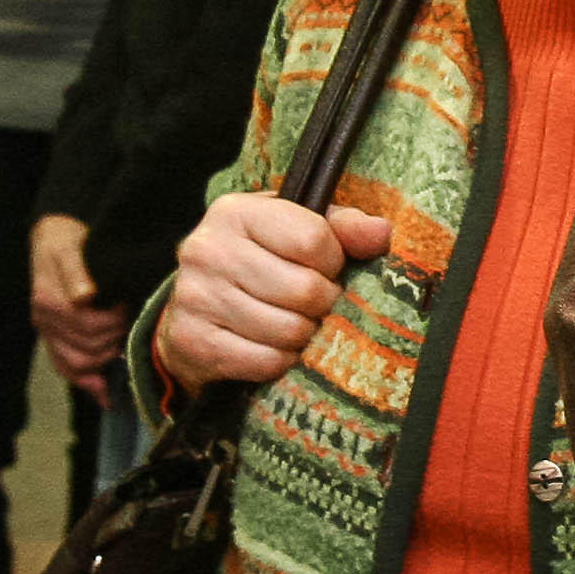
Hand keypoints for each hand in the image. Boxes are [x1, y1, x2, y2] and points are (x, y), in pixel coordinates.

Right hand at [29, 212, 124, 401]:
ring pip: (77, 365)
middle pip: (87, 349)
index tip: (128, 307)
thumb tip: (84, 296)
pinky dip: (88, 383)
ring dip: (105, 359)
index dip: (115, 322)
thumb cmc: (67, 240)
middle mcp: (44, 321)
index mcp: (49, 300)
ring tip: (122, 342)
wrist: (52, 237)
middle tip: (131, 322)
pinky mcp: (52, 340)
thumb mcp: (70, 246)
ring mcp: (47, 333)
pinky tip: (106, 392)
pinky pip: (66, 369)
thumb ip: (76, 270)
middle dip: (114, 338)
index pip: (89, 327)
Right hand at [153, 192, 389, 390]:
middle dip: (323, 302)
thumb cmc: (259, 261)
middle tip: (316, 304)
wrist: (195, 309)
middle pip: (304, 289)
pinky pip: (265, 361)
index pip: (312, 238)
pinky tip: (274, 346)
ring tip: (297, 323)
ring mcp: (195, 296)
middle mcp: (208, 249)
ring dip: (304, 334)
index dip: (333, 260)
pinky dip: (281, 360)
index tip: (326, 267)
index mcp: (237, 212)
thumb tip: (382, 233)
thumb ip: (343, 227)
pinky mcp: (193, 341)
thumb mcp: (296, 229)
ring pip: (287, 330)